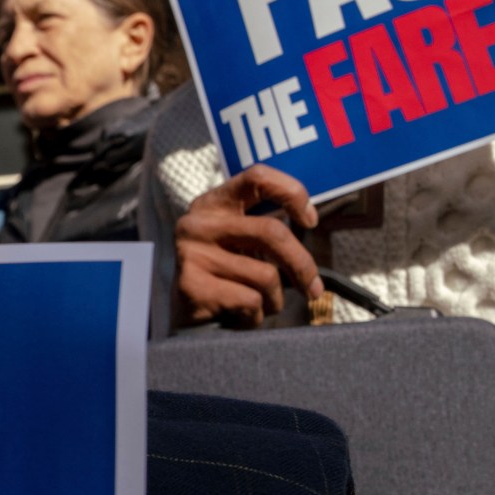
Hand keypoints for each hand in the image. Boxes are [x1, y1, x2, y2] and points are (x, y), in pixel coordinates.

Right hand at [173, 164, 322, 327]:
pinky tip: (241, 317)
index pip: (258, 178)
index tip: (310, 221)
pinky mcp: (191, 285)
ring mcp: (191, 253)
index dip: (292, 193)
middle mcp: (198, 223)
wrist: (181, 317)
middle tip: (313, 288)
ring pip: (265, 275)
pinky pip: (250, 300)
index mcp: (214, 203)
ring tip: (259, 305)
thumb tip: (312, 222)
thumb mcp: (240, 241)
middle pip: (271, 232)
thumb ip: (266, 228)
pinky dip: (256, 316)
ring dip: (274, 299)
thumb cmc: (224, 276)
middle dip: (301, 264)